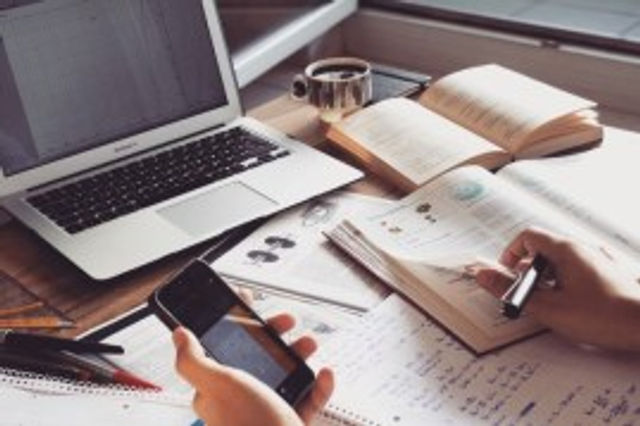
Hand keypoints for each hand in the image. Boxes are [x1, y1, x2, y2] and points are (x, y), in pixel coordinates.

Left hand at [172, 314, 333, 425]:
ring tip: (308, 344)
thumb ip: (194, 359)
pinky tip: (322, 375)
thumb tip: (178, 335)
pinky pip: (306, 398)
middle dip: (273, 334)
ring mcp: (266, 411)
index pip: (222, 346)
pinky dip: (317, 385)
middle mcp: (241, 400)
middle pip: (256, 356)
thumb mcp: (219, 385)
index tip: (247, 302)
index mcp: (218, 389)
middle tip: (285, 321)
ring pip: (283, 373)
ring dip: (298, 354)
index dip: (235, 322)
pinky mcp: (289, 423)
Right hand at [475, 227, 639, 350]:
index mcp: (566, 250)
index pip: (527, 236)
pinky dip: (567, 283)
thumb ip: (511, 291)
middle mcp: (583, 248)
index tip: (507, 274)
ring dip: (548, 279)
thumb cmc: (603, 316)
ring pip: (561, 261)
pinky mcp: (610, 273)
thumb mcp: (547, 307)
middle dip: (529, 272)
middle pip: (543, 249)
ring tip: (552, 304)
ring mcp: (599, 260)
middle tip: (528, 295)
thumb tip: (484, 276)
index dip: (511, 254)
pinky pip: (579, 270)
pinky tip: (574, 306)